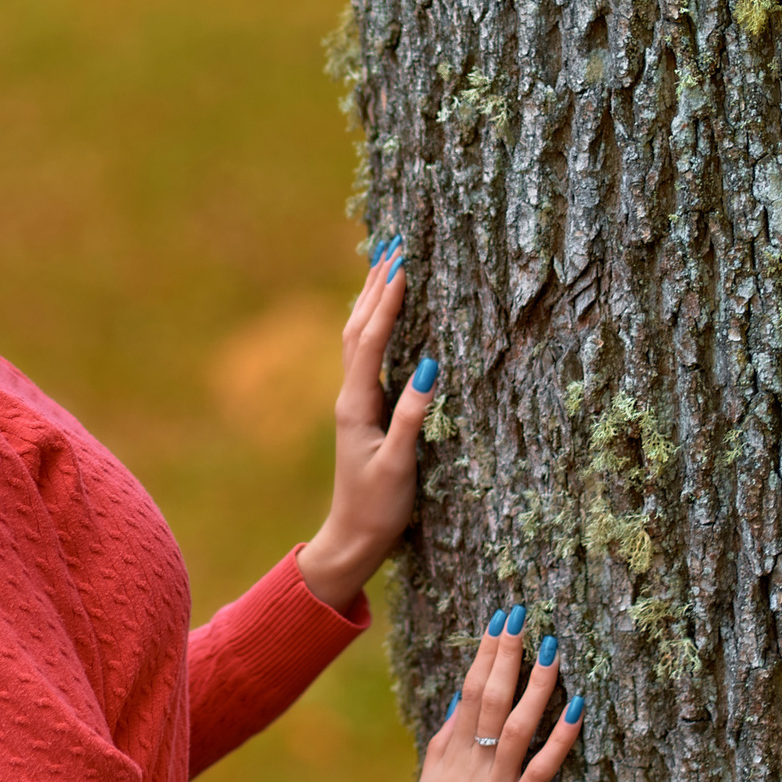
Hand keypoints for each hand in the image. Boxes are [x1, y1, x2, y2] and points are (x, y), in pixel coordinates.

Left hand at [295, 237, 436, 608]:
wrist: (352, 540)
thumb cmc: (378, 508)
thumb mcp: (401, 466)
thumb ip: (414, 417)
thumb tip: (431, 367)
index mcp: (357, 405)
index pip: (372, 339)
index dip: (388, 299)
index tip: (404, 261)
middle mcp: (351, 397)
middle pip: (358, 326)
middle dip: (376, 283)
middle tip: (393, 241)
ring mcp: (355, 402)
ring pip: (358, 336)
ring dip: (371, 297)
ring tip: (386, 261)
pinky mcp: (364, 411)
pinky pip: (366, 353)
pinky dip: (374, 323)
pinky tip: (383, 314)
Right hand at [396, 605, 583, 781]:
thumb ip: (443, 748)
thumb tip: (457, 709)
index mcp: (448, 754)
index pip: (468, 692)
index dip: (484, 655)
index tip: (499, 623)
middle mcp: (470, 761)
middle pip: (489, 696)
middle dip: (507, 653)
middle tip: (523, 614)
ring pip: (516, 722)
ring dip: (536, 684)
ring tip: (552, 648)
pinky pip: (541, 769)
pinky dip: (559, 737)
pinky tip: (577, 708)